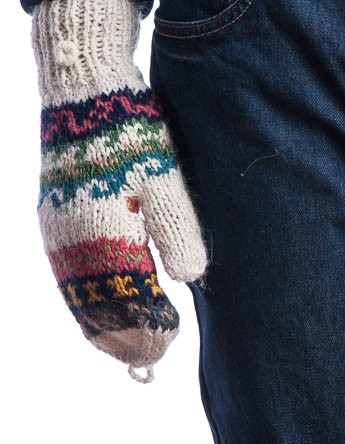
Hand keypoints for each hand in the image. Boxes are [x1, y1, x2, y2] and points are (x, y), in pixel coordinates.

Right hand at [33, 0, 208, 380]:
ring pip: (78, 298)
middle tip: (156, 354)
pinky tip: (105, 304)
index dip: (149, 329)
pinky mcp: (55, 219)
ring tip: (132, 341)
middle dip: (126, 337)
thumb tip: (191, 279)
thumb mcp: (165, 182)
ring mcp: (57, 233)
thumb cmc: (131, 134)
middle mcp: (71, 245)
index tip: (172, 343)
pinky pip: (68, 277)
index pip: (127, 305)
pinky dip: (87, 300)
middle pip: (96, 311)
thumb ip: (177, 235)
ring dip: (105, 324)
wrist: (85, 89)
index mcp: (101, 239)